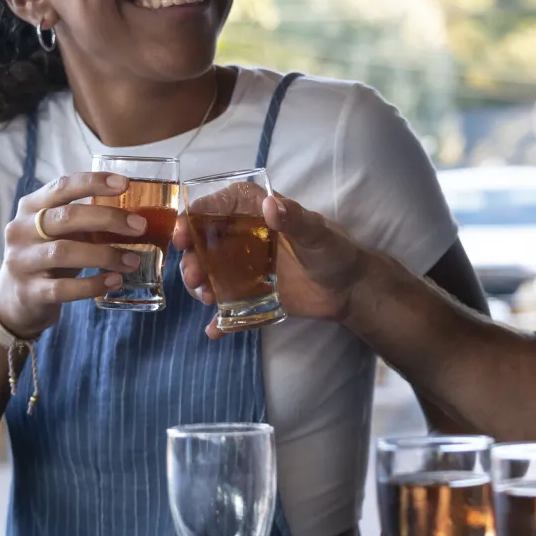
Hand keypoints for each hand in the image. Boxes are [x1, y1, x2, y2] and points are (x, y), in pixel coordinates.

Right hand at [0, 172, 147, 338]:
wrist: (17, 297)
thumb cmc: (49, 253)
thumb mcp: (60, 230)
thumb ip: (86, 218)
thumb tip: (136, 215)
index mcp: (32, 206)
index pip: (62, 186)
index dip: (93, 182)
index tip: (124, 183)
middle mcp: (22, 230)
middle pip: (66, 217)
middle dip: (108, 219)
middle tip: (140, 226)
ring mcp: (22, 261)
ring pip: (64, 252)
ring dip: (105, 255)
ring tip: (133, 260)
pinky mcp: (29, 291)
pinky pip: (63, 288)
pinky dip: (92, 284)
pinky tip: (115, 281)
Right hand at [176, 193, 376, 339]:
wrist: (352, 290)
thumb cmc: (337, 251)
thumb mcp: (318, 233)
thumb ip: (295, 219)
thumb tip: (269, 205)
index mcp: (258, 214)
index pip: (218, 207)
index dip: (195, 216)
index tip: (183, 233)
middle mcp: (246, 239)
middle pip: (206, 243)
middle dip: (193, 258)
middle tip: (195, 275)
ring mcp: (247, 269)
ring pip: (211, 273)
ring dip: (201, 284)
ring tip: (207, 297)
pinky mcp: (253, 296)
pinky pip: (230, 308)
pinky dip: (220, 320)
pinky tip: (214, 330)